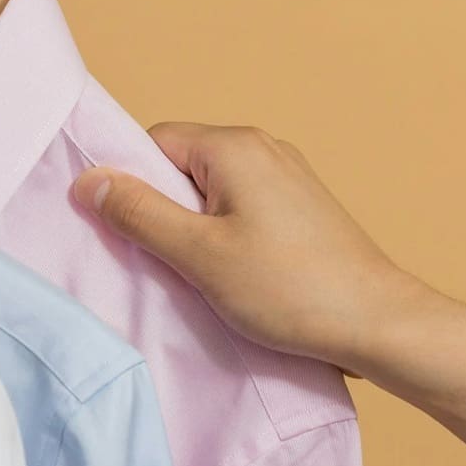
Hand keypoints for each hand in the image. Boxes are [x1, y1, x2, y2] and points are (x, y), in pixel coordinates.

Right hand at [73, 123, 427, 371]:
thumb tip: (88, 179)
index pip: (153, 142)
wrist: (378, 323)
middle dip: (163, 208)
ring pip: (211, 188)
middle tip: (164, 258)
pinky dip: (225, 234)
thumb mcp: (197, 254)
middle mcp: (263, 147)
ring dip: (194, 226)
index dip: (131, 184)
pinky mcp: (302, 205)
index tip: (129, 231)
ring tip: (201, 272)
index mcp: (233, 147)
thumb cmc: (289, 289)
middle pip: (181, 164)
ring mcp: (287, 175)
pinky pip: (241, 205)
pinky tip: (234, 274)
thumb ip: (138, 214)